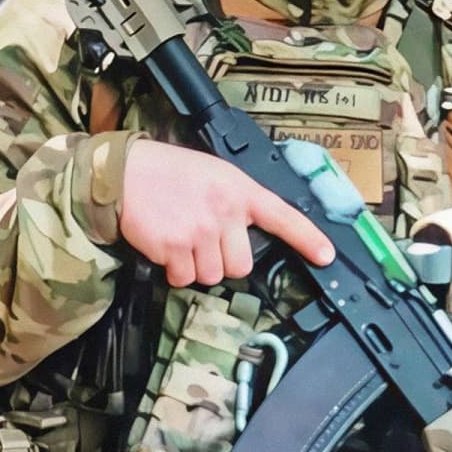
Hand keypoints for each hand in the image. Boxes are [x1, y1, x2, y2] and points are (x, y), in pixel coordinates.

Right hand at [119, 138, 334, 286]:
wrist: (125, 173)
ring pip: (212, 276)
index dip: (308, 238)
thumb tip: (246, 231)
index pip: (282, 215)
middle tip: (204, 239)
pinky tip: (166, 246)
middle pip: (242, 266)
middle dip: (223, 260)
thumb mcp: (214, 174)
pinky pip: (184, 279)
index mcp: (239, 189)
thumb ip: (236, 200)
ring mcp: (201, 231)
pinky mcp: (175, 248)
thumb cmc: (169, 172)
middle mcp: (225, 211)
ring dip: (196, 266)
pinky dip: (174, 270)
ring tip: (181, 236)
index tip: (326, 255)